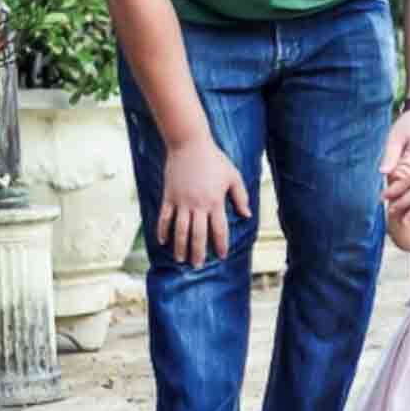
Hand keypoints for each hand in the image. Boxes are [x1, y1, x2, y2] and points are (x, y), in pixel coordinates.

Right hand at [159, 137, 250, 266]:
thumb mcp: (233, 176)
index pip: (219, 229)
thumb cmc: (214, 160)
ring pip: (180, 230)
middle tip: (197, 266)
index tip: (221, 256)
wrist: (189, 144)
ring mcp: (181, 202)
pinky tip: (163, 242)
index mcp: (215, 201)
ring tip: (181, 259)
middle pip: (198, 235)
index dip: (220, 244)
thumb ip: (240, 197)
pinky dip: (162, 231)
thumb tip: (247, 215)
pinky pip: (164, 218)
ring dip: (180, 247)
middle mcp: (198, 205)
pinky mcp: (169, 196)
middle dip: (198, 252)